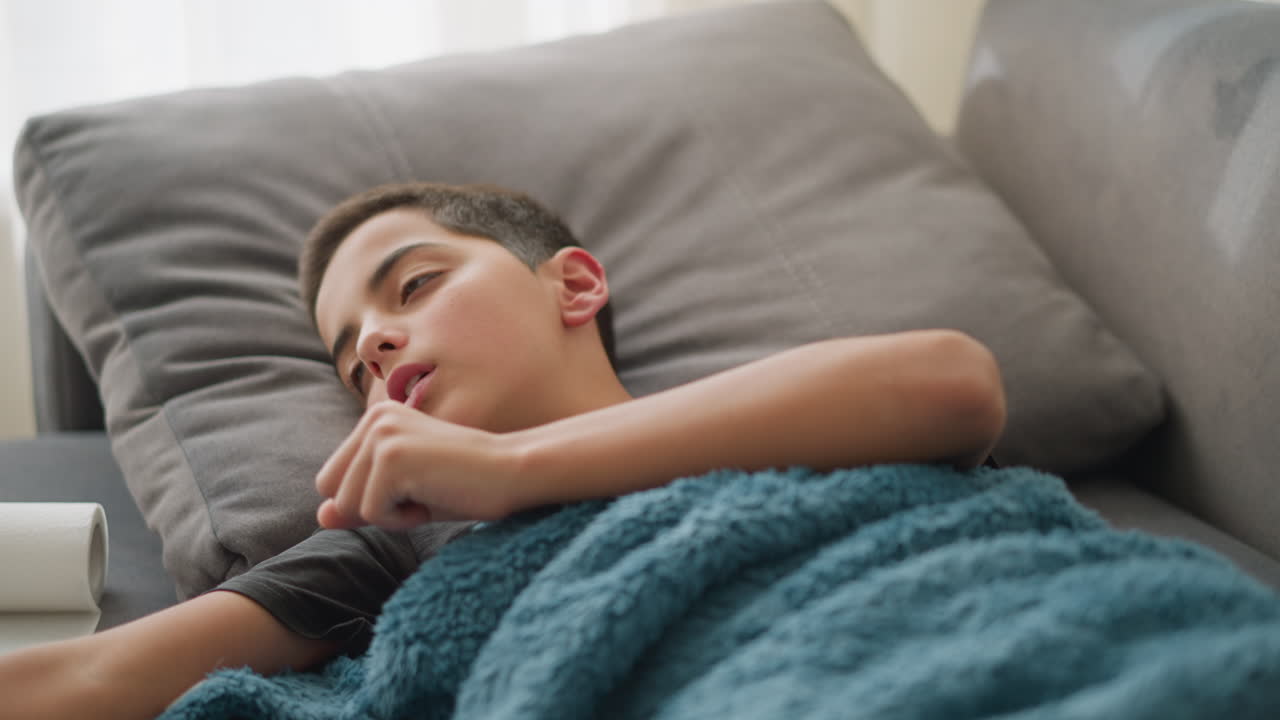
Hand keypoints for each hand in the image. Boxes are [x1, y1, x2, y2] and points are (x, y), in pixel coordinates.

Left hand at [315, 400, 520, 529]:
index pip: (333, 479)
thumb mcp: (405, 494)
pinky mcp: (391, 458)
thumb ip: (361, 501)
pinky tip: (436, 496)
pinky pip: (372, 513)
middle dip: (374, 508)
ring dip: (391, 515)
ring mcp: (382, 435)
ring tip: (432, 492)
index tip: (417, 486)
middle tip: (424, 491)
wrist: (512, 472)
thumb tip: (321, 517)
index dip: (369, 500)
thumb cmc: (467, 484)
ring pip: (349, 505)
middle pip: (334, 492)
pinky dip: (403, 520)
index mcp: (377, 418)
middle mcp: (374, 418)